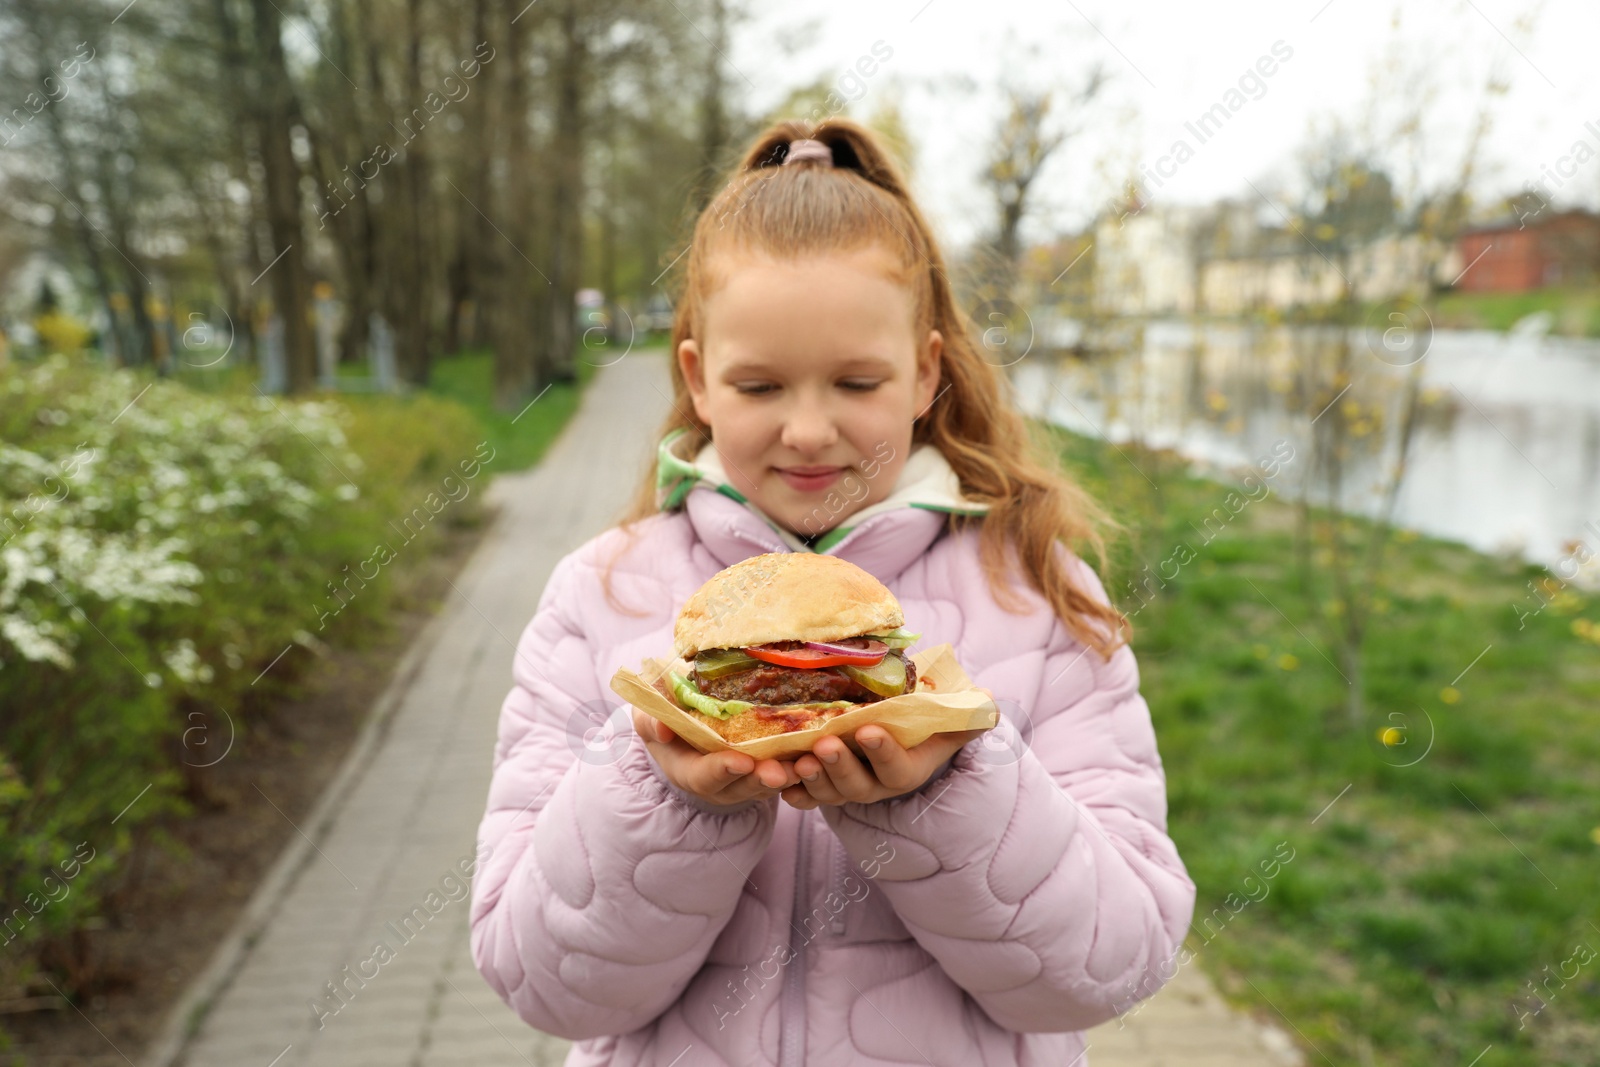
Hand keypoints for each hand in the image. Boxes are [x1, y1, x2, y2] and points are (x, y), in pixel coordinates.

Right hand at [633, 708, 799, 810]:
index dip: (722, 770)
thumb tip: (663, 729)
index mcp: (689, 771)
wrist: (684, 725)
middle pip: (742, 787)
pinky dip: (801, 767)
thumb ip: (653, 723)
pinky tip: (815, 753)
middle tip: (779, 771)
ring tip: (803, 765)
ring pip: (768, 784)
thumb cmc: (665, 717)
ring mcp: (745, 780)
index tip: (739, 761)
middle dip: (760, 780)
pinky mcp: (766, 770)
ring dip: (786, 777)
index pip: (705, 777)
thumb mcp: (650, 717)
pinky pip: (785, 773)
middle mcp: (720, 784)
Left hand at [780, 725, 988, 808]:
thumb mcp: (946, 719)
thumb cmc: (922, 724)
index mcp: (906, 769)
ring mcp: (846, 788)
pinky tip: (777, 780)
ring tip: (800, 759)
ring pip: (829, 792)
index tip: (868, 731)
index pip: (897, 768)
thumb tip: (988, 702)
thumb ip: (966, 713)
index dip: (882, 753)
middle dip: (841, 766)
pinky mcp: (820, 786)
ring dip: (813, 778)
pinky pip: (805, 795)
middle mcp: (875, 785)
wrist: (894, 736)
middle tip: (826, 744)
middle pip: (858, 785)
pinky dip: (791, 790)